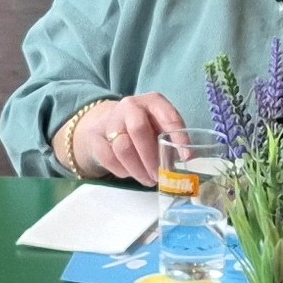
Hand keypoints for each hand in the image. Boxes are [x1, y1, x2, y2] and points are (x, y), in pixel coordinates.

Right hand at [58, 94, 186, 185]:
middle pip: (138, 130)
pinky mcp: (96, 136)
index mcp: (153, 101)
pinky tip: (132, 175)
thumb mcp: (160, 126)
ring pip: (122, 148)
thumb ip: (171, 139)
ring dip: (137, 169)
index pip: (167, 116)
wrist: (106, 123)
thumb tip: (185, 159)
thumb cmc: (144, 127)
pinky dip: (122, 171)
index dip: (178, 136)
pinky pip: (109, 158)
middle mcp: (131, 106)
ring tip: (149, 180)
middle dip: (151, 157)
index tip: (186, 157)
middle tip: (159, 175)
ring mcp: (111, 120)